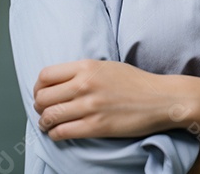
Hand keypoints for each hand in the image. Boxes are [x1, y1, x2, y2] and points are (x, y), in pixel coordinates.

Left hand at [33, 59, 174, 140]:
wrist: (161, 99)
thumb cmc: (136, 82)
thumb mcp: (107, 66)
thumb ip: (83, 71)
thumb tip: (59, 82)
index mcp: (87, 66)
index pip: (45, 76)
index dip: (38, 87)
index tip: (42, 94)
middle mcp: (85, 84)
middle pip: (43, 97)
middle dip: (39, 106)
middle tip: (44, 111)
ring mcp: (90, 106)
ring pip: (49, 116)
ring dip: (44, 123)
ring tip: (48, 124)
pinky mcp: (97, 126)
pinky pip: (62, 132)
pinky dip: (55, 134)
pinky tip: (59, 133)